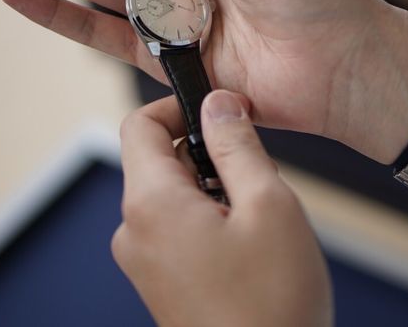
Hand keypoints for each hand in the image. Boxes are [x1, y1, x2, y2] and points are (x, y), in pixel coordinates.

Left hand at [114, 90, 331, 326]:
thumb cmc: (273, 305)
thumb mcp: (268, 204)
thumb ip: (237, 144)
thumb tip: (218, 103)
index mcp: (151, 204)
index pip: (138, 125)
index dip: (178, 106)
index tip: (219, 110)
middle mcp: (134, 232)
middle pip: (158, 160)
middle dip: (207, 155)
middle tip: (255, 176)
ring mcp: (144, 262)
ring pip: (173, 195)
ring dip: (214, 190)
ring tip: (256, 222)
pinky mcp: (161, 283)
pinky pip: (177, 229)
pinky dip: (209, 221)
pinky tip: (247, 248)